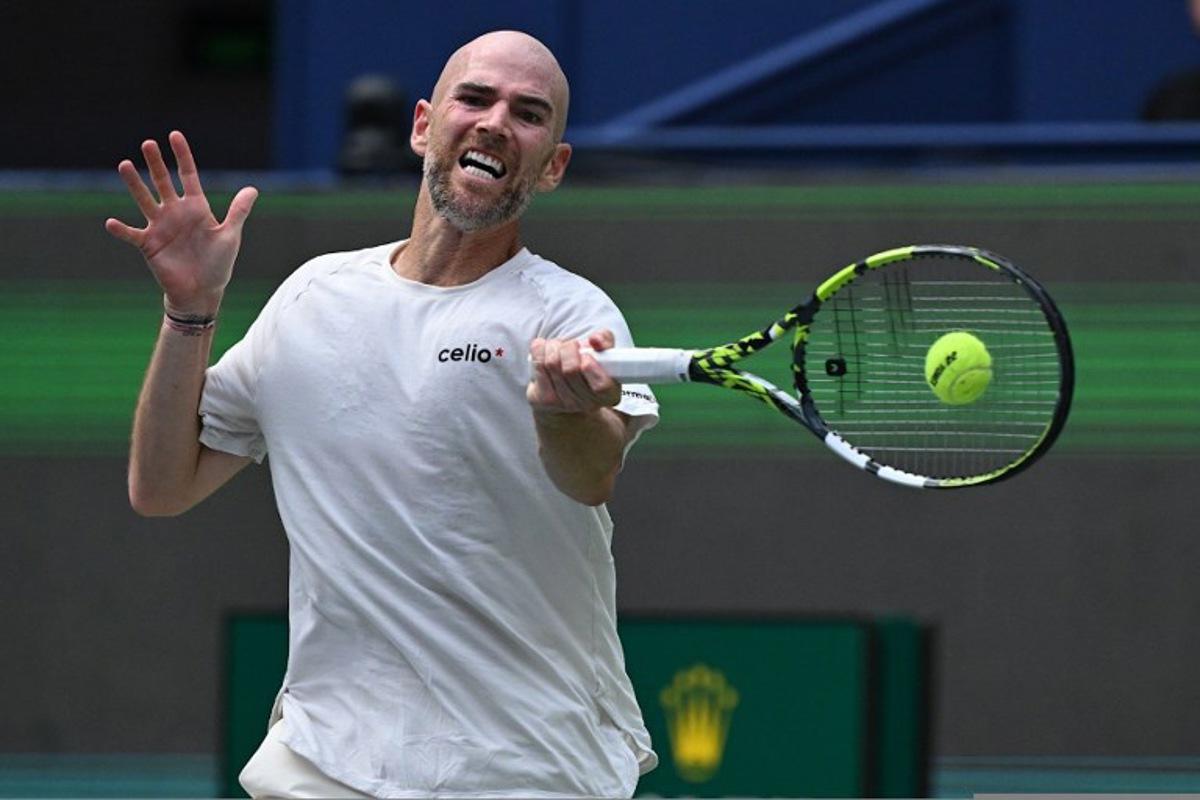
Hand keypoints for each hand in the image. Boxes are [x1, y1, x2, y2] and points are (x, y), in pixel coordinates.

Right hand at [105, 131, 257, 315]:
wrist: (202, 291)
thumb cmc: (217, 264)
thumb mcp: (230, 236)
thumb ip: (238, 212)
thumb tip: (252, 189)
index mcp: (196, 208)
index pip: (187, 176)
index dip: (182, 156)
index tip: (174, 135)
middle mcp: (175, 212)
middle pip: (162, 182)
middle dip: (156, 163)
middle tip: (148, 144)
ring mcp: (160, 227)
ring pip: (144, 200)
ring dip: (134, 184)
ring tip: (124, 164)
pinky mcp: (149, 244)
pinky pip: (132, 234)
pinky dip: (122, 230)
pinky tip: (111, 222)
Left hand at [527, 329, 620, 413]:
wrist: (565, 395)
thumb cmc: (586, 369)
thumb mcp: (602, 353)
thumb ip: (606, 341)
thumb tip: (595, 340)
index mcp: (609, 394)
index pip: (601, 385)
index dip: (591, 367)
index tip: (586, 355)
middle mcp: (588, 404)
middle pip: (571, 369)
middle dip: (569, 348)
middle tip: (571, 346)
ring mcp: (564, 404)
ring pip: (553, 364)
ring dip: (554, 346)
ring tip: (558, 347)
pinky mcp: (544, 400)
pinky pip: (538, 365)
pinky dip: (539, 350)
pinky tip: (544, 350)